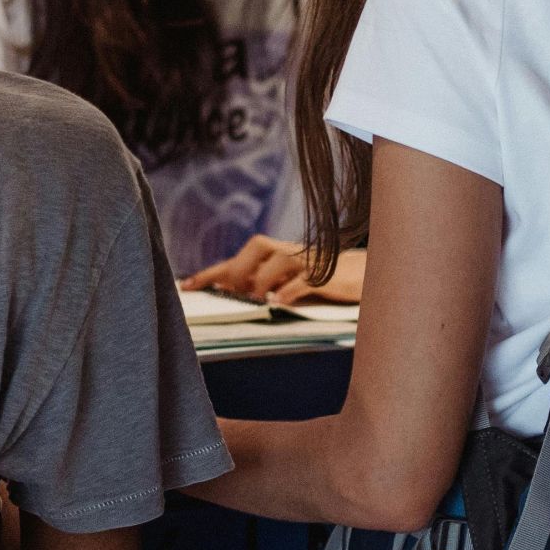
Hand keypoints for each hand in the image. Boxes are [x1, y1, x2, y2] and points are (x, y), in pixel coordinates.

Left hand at [181, 235, 365, 304]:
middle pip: (257, 246)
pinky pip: (305, 280)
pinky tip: (279, 303)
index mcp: (277, 254)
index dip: (211, 272)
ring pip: (279, 260)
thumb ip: (264, 285)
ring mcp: (310, 262)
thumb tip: (233, 295)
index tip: (185, 286)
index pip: (238, 259)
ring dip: (263, 280)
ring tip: (257, 299)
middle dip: (240, 269)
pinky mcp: (327, 276)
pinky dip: (289, 291)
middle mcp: (290, 252)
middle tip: (233, 292)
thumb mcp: (289, 282)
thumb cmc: (321, 280)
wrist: (364, 274)